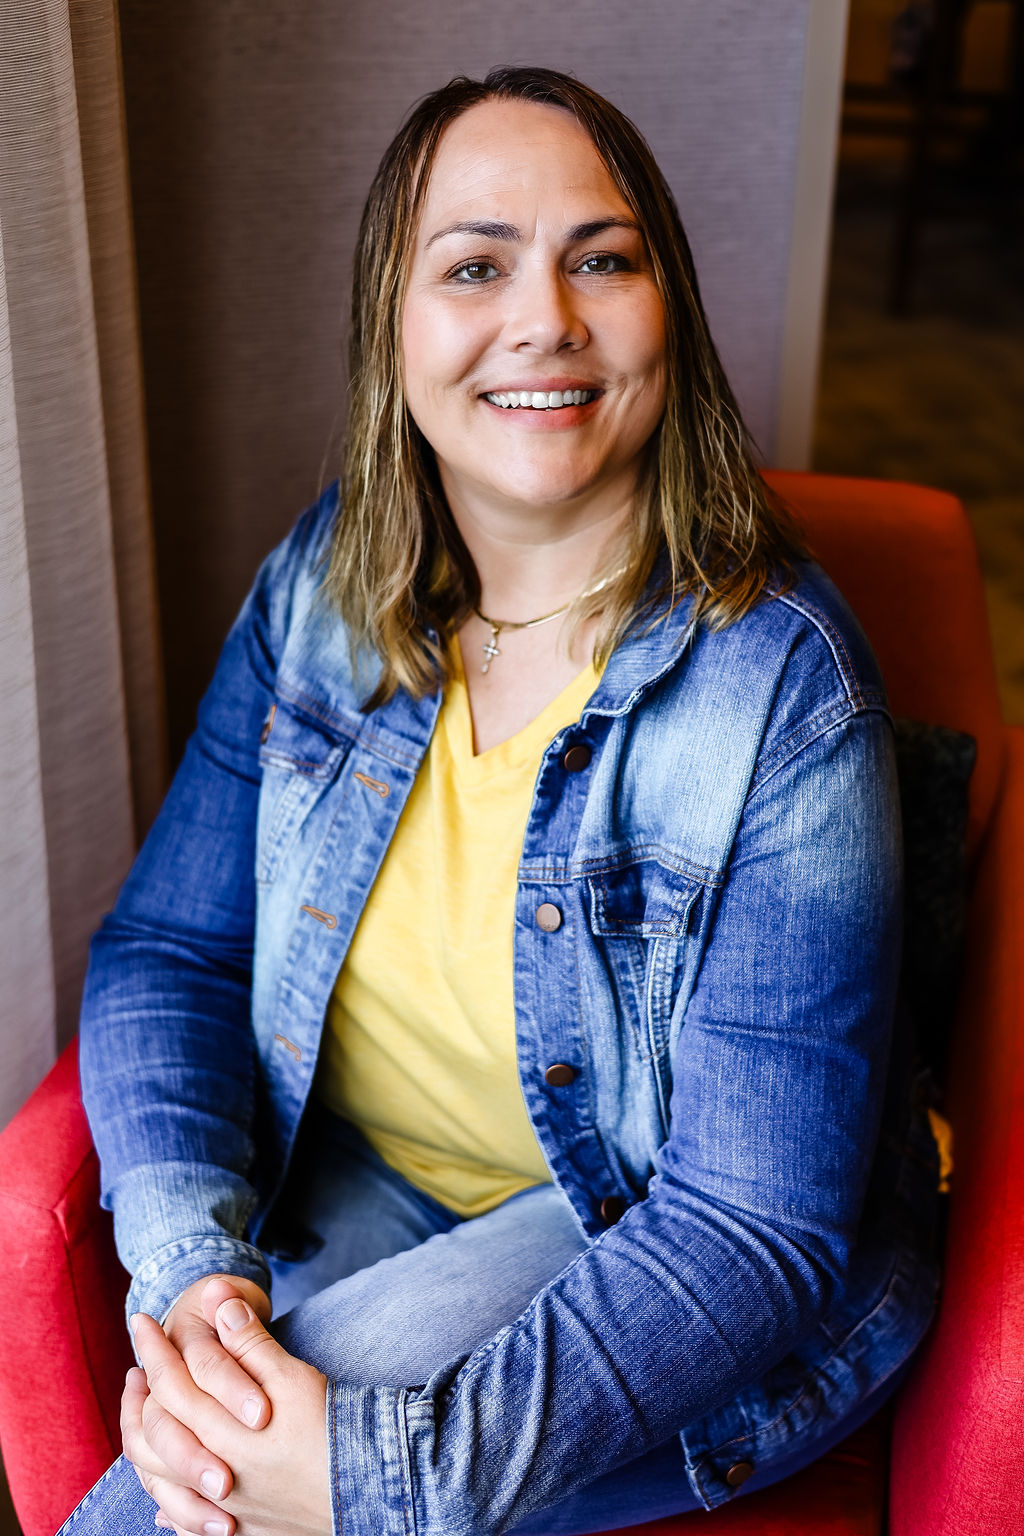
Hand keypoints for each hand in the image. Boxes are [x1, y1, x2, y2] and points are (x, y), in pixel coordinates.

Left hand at [124, 1290, 330, 1535]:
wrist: (364, 1493)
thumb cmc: (330, 1429)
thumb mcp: (293, 1377)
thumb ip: (250, 1343)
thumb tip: (219, 1299)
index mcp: (222, 1430)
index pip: (171, 1382)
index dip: (153, 1348)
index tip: (142, 1321)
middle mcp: (211, 1473)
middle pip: (155, 1431)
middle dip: (138, 1396)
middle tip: (134, 1368)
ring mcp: (220, 1507)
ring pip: (159, 1478)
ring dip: (143, 1444)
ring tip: (141, 1420)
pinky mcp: (237, 1528)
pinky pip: (182, 1521)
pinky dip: (167, 1502)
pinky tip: (163, 1499)